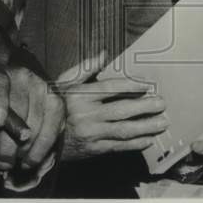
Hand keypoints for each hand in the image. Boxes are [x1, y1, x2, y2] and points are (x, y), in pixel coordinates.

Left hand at [0, 64, 64, 172]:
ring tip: (15, 161)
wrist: (13, 109)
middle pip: (19, 107)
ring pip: (36, 121)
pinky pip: (53, 128)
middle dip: (10, 141)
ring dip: (25, 148)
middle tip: (3, 162)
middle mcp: (22, 75)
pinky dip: (41, 148)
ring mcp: (42, 87)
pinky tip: (30, 160)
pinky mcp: (56, 102)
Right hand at [55, 51, 169, 161]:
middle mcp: (87, 115)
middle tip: (161, 103)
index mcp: (80, 96)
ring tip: (162, 122)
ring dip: (145, 127)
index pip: (111, 88)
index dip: (131, 85)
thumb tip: (104, 53)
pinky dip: (134, 144)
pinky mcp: (94, 149)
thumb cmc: (56, 106)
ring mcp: (91, 133)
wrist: (41, 137)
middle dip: (144, 107)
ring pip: (123, 130)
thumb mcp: (65, 82)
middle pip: (121, 110)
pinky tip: (148, 139)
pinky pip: (118, 146)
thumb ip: (86, 68)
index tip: (147, 85)